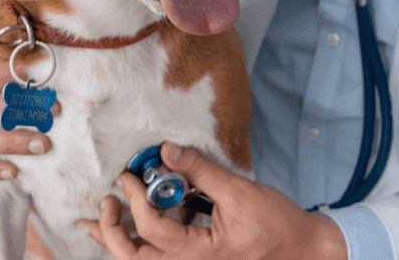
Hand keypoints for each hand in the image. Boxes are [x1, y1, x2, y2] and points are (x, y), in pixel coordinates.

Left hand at [79, 142, 347, 259]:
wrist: (304, 250)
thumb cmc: (278, 225)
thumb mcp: (239, 192)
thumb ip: (201, 171)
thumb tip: (167, 149)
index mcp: (201, 254)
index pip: (154, 230)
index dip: (136, 199)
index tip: (128, 176)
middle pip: (135, 258)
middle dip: (111, 232)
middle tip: (105, 204)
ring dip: (117, 240)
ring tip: (94, 222)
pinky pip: (159, 255)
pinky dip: (139, 241)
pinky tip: (130, 224)